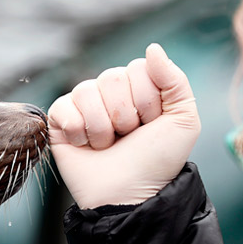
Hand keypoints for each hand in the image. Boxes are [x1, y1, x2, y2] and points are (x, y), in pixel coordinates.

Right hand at [47, 43, 200, 208]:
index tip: (150, 124)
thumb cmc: (156, 162)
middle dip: (124, 114)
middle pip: (111, 76)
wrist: (128, 195)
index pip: (137, 68)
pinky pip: (62, 106)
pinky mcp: (59, 120)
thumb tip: (152, 48)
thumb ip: (175, 80)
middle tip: (127, 137)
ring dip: (101, 127)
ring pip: (86, 91)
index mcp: (139, 88)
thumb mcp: (183, 120)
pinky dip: (76, 129)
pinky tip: (84, 144)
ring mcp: (83, 106)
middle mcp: (110, 93)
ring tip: (107, 145)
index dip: (146, 99)